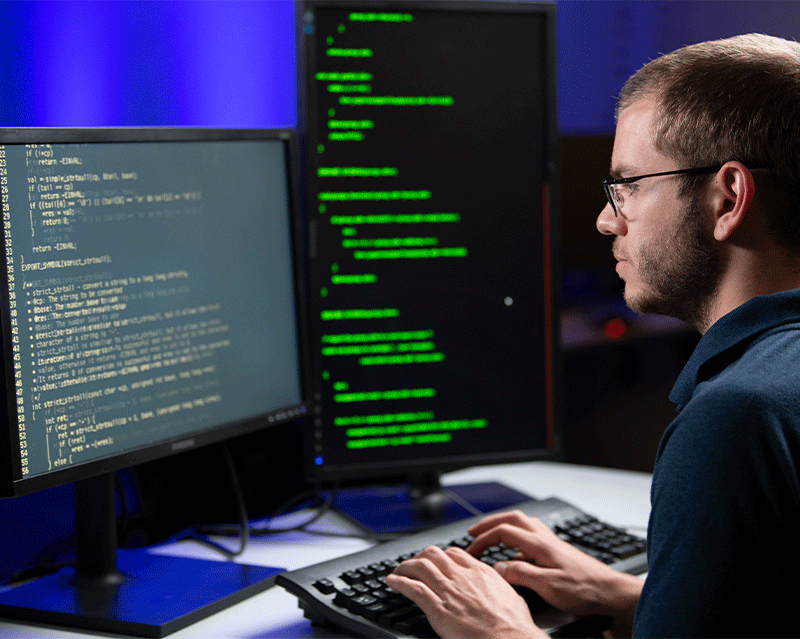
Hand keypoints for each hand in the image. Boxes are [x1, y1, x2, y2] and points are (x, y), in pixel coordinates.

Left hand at [386, 544, 547, 638]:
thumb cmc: (514, 626)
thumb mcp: (512, 595)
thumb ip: (501, 584)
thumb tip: (501, 580)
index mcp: (480, 573)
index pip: (454, 553)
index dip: (442, 555)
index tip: (436, 560)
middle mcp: (462, 577)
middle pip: (434, 555)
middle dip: (421, 556)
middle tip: (414, 563)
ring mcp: (449, 591)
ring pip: (420, 567)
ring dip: (405, 567)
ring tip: (398, 570)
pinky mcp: (437, 608)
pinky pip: (413, 588)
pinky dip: (399, 582)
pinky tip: (392, 582)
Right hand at [467, 511, 642, 618]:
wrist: (609, 590)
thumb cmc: (584, 589)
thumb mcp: (549, 586)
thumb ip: (521, 574)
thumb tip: (498, 567)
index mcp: (540, 544)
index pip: (504, 532)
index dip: (483, 539)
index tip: (471, 549)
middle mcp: (545, 537)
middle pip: (511, 518)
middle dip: (489, 523)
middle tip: (473, 532)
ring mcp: (552, 541)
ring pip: (522, 522)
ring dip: (503, 524)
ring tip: (490, 533)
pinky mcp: (557, 548)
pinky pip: (531, 532)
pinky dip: (516, 533)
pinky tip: (515, 549)